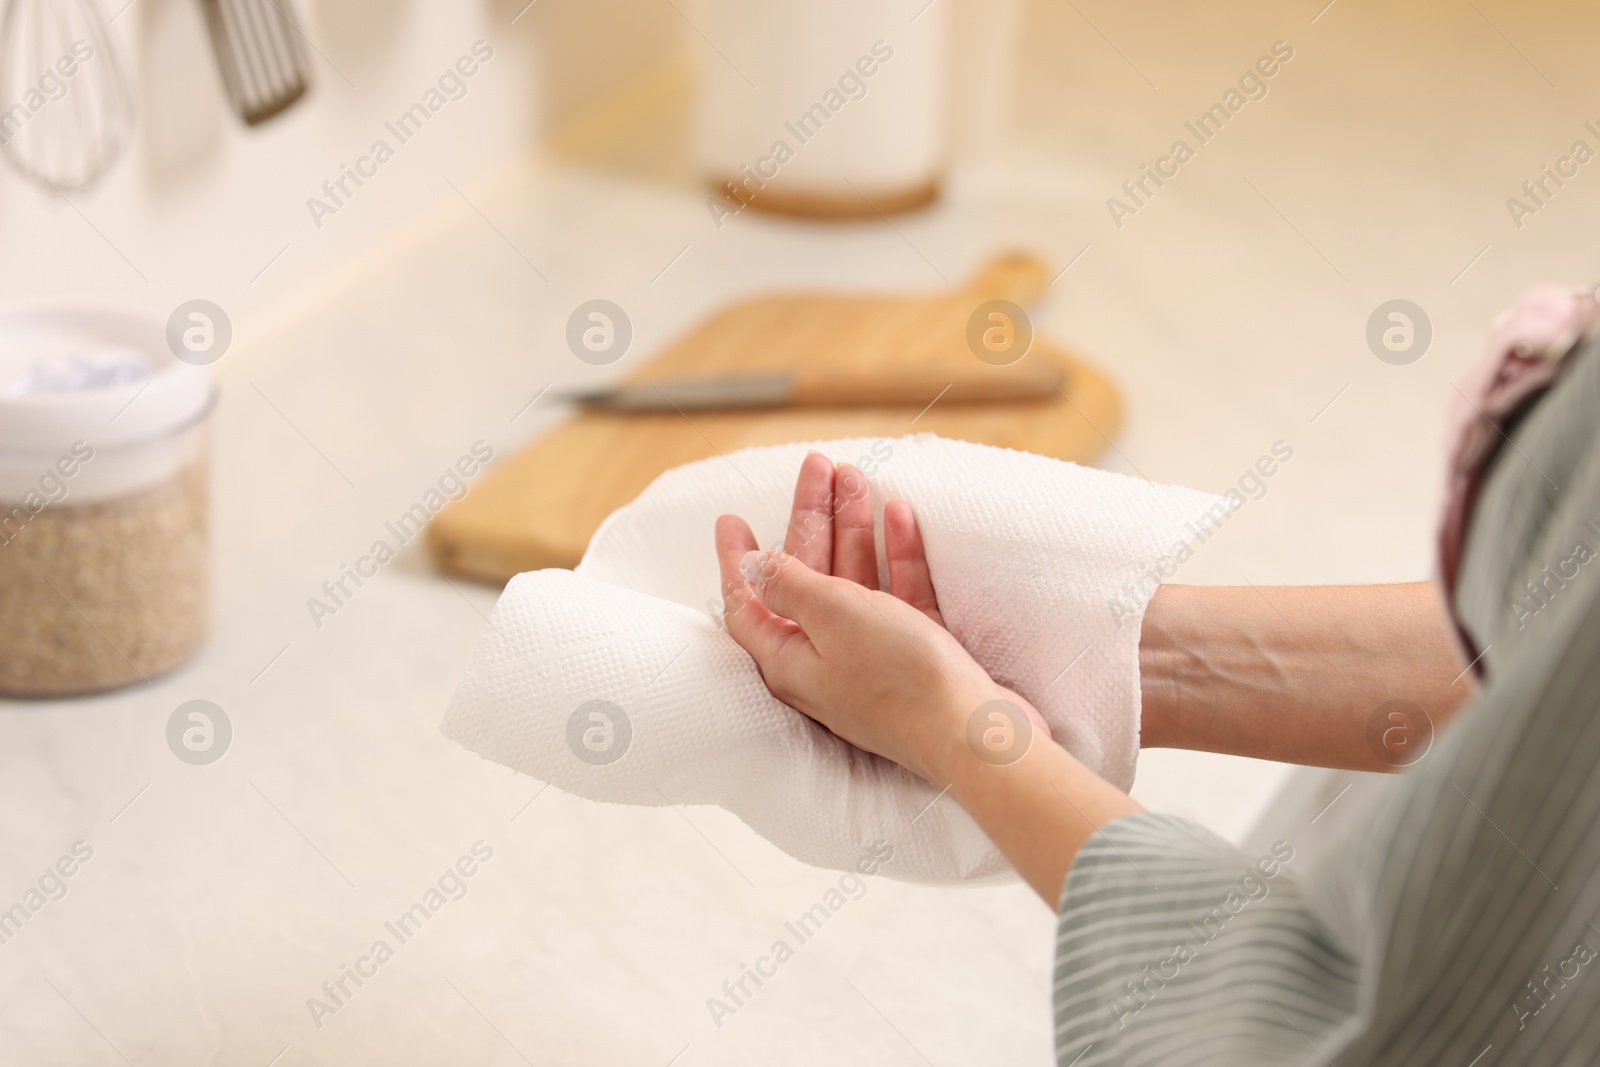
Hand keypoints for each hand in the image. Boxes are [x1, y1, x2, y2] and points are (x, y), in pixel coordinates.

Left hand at [713, 453, 1041, 783]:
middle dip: (810, 519)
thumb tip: (751, 566)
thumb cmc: (897, 677)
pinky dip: (897, 555)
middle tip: (816, 467)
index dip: (736, 560)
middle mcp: (824, 660)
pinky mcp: (916, 655)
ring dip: (853, 526)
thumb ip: (790, 583)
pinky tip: (900, 513)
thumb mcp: (832, 615)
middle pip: (806, 578)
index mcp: (789, 659)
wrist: (976, 732)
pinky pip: (899, 594)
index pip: (747, 603)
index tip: (730, 519)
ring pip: (854, 580)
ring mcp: (872, 659)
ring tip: (855, 475)